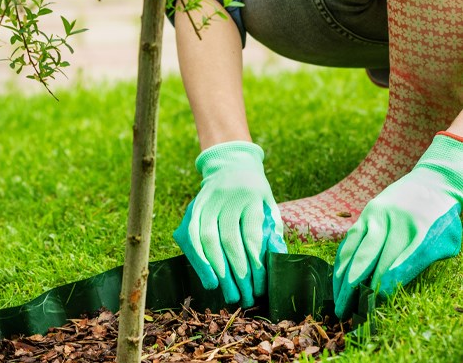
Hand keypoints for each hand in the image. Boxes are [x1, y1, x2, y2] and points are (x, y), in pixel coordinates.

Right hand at [173, 141, 286, 306]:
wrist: (231, 165)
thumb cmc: (255, 193)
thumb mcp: (269, 206)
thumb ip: (272, 231)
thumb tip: (274, 259)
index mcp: (250, 196)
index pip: (251, 236)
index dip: (254, 265)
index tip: (259, 287)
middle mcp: (225, 197)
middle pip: (228, 241)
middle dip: (235, 274)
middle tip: (243, 298)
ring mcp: (205, 201)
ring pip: (206, 239)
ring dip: (215, 270)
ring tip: (225, 293)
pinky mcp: (192, 207)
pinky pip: (190, 236)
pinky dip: (198, 258)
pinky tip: (208, 277)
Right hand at [333, 134, 462, 318]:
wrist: (432, 182)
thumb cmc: (441, 220)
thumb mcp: (443, 242)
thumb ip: (419, 262)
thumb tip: (390, 286)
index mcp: (416, 231)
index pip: (394, 265)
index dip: (382, 286)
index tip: (372, 304)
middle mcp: (391, 222)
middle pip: (367, 258)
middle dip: (354, 286)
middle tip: (345, 308)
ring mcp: (375, 216)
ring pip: (353, 249)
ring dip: (342, 276)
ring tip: (337, 298)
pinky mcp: (365, 214)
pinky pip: (350, 240)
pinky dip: (342, 260)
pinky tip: (338, 278)